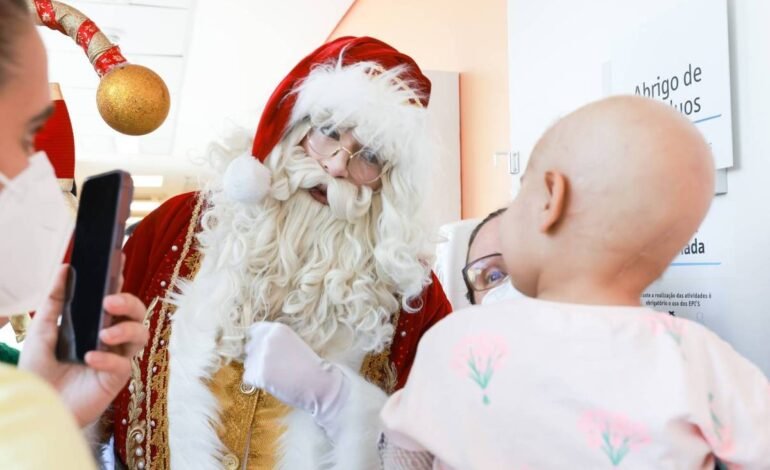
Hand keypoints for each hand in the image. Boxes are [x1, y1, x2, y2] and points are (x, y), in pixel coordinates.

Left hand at [19, 264, 148, 426]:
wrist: (35, 406)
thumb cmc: (40, 371)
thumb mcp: (42, 330)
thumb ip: (55, 300)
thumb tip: (65, 267)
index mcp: (96, 323)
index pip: (114, 297)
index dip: (119, 279)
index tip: (118, 260)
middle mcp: (110, 338)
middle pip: (137, 313)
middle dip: (128, 302)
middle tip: (109, 302)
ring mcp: (116, 358)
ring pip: (141, 335)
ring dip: (126, 330)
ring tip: (104, 335)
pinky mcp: (116, 379)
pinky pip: (124, 364)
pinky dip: (109, 359)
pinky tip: (90, 358)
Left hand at [243, 322, 348, 439]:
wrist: (319, 383)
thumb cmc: (309, 365)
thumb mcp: (293, 343)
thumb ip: (274, 341)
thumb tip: (255, 346)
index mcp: (277, 329)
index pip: (254, 331)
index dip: (258, 342)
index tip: (264, 351)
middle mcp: (267, 339)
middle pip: (249, 347)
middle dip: (256, 357)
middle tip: (273, 367)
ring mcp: (261, 356)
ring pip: (248, 363)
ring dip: (256, 370)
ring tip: (276, 375)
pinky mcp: (258, 374)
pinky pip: (248, 378)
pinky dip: (256, 383)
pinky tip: (272, 383)